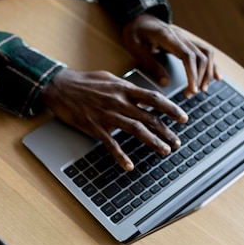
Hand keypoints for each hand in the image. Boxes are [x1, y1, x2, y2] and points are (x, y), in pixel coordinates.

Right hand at [41, 68, 186, 170]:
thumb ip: (126, 87)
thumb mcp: (110, 78)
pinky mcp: (95, 127)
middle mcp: (119, 101)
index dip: (171, 109)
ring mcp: (107, 115)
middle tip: (177, 142)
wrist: (60, 87)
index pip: (154, 98)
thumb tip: (141, 94)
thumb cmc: (85, 82)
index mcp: (124, 88)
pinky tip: (129, 165)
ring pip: (136, 130)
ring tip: (164, 151)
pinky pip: (111, 144)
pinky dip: (121, 156)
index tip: (183, 118)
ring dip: (153, 142)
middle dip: (166, 131)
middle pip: (149, 117)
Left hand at [122, 14, 219, 97]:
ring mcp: (186, 39)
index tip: (192, 89)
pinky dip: (212, 65)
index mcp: (168, 37)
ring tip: (202, 90)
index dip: (192, 74)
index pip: (187, 56)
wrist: (139, 18)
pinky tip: (217, 77)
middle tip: (191, 94)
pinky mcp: (187, 42)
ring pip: (206, 55)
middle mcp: (181, 37)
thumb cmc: (136, 33)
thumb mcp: (136, 49)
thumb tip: (165, 83)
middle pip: (200, 57)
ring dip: (207, 73)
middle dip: (199, 78)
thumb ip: (151, 65)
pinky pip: (205, 52)